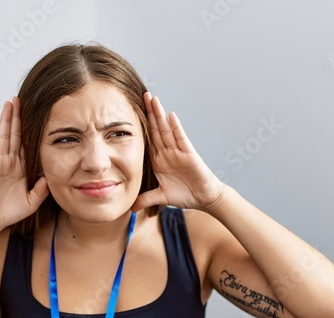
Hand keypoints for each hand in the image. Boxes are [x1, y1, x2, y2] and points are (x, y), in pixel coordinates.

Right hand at [0, 97, 48, 231]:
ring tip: (8, 103)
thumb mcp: (31, 202)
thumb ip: (41, 190)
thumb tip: (49, 178)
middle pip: (15, 135)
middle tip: (21, 99)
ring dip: (5, 120)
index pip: (27, 144)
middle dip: (18, 117)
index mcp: (21, 168)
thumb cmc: (10, 212)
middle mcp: (9, 162)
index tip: (36, 115)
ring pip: (3, 137)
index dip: (30, 130)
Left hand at [132, 92, 225, 212]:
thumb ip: (145, 199)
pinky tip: (170, 116)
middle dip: (149, 112)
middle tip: (141, 95)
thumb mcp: (161, 197)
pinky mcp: (189, 154)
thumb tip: (129, 208)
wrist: (204, 199)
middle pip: (156, 129)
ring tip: (153, 99)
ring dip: (160, 115)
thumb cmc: (185, 195)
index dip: (140, 125)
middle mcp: (167, 152)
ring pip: (167, 130)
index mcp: (159, 160)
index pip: (147, 139)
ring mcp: (178, 152)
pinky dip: (176, 128)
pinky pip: (181, 139)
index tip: (130, 112)